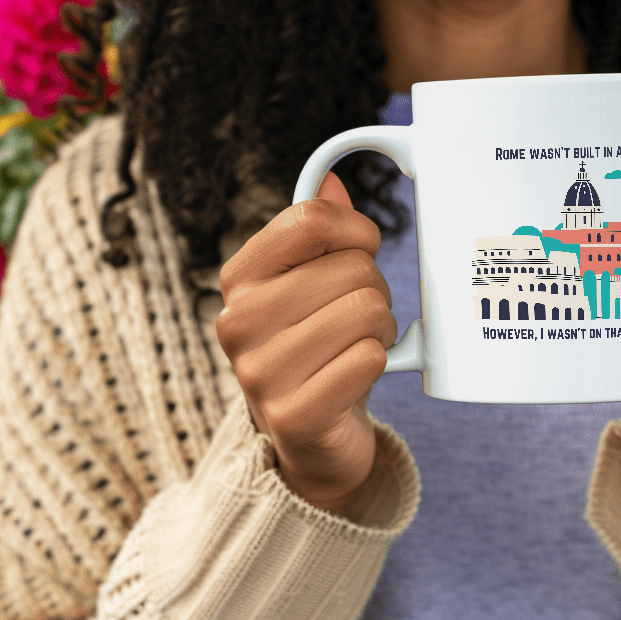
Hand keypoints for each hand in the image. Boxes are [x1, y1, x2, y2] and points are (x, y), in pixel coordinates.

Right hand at [215, 172, 396, 513]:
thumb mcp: (313, 287)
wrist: (313, 437)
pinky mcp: (292, 415)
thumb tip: (331, 182)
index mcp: (240, 279)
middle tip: (360, 320)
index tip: (363, 251)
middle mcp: (238, 321)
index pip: (310, 219)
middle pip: (351, 268)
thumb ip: (318, 235)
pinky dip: (378, 365)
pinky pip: (369, 359)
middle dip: (375, 291)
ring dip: (382, 330)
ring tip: (360, 347)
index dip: (356, 232)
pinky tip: (357, 378)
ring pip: (367, 310)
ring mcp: (259, 372)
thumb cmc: (319, 351)